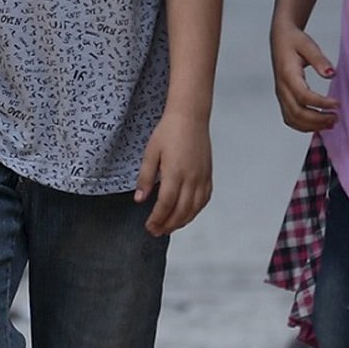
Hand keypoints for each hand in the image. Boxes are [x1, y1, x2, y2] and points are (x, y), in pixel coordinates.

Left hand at [135, 111, 213, 235]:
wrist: (190, 116)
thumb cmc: (169, 131)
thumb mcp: (151, 152)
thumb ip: (145, 178)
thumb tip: (140, 199)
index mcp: (175, 172)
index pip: (166, 204)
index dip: (157, 218)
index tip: (149, 226)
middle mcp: (191, 177)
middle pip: (181, 210)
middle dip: (168, 225)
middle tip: (156, 231)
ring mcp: (202, 177)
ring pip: (195, 208)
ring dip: (182, 221)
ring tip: (170, 227)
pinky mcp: (208, 174)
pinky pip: (205, 199)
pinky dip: (196, 210)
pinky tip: (187, 214)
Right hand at [273, 25, 338, 132]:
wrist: (280, 38)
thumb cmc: (294, 40)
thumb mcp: (308, 45)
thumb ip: (319, 60)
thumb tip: (331, 74)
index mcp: (288, 74)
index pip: (303, 96)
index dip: (321, 103)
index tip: (338, 103)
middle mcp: (282, 87)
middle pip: (297, 112)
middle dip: (318, 120)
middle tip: (336, 117)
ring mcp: (281, 94)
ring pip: (292, 119)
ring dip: (312, 125)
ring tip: (330, 124)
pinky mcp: (283, 98)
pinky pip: (290, 118)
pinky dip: (304, 125)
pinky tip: (319, 124)